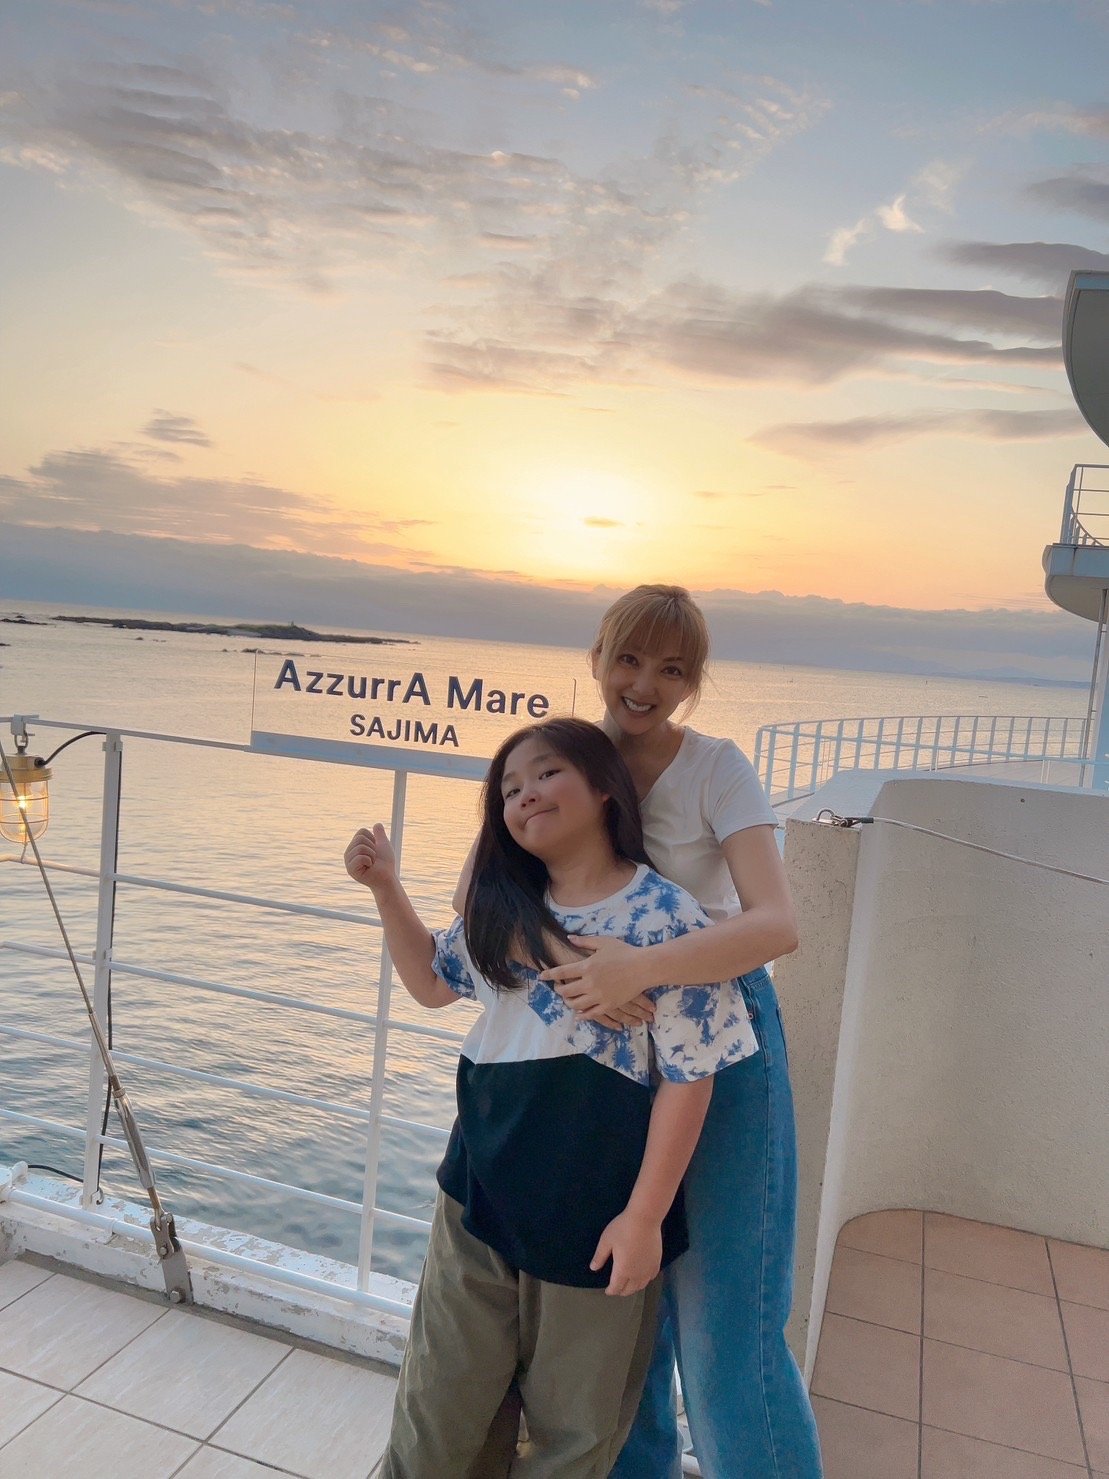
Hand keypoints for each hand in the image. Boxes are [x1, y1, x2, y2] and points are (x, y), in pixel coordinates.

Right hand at [344, 824, 396, 889]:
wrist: (388, 878)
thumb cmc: (385, 863)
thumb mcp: (383, 845)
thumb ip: (379, 834)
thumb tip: (377, 824)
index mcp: (354, 846)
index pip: (361, 831)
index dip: (373, 839)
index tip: (375, 850)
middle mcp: (348, 853)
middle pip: (359, 838)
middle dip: (372, 847)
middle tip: (373, 858)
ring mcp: (348, 862)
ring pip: (360, 847)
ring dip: (372, 855)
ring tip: (371, 863)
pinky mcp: (351, 870)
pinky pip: (360, 857)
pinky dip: (369, 861)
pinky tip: (369, 868)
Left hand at [539, 937, 654, 1024]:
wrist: (643, 967)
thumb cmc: (624, 952)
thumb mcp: (603, 942)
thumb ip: (585, 941)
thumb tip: (569, 938)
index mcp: (586, 966)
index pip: (562, 972)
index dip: (549, 974)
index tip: (542, 976)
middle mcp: (589, 983)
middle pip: (566, 991)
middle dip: (558, 990)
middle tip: (557, 989)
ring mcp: (598, 996)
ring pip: (576, 1004)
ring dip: (568, 1003)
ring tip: (567, 1000)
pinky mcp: (608, 1004)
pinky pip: (591, 1014)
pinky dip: (582, 1015)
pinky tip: (578, 1014)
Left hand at [590, 1210, 662, 1295]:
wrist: (645, 1218)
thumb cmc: (623, 1228)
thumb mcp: (606, 1241)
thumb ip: (600, 1256)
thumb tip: (593, 1268)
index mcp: (622, 1271)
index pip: (616, 1288)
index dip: (611, 1291)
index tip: (607, 1290)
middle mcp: (636, 1274)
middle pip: (629, 1290)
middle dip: (621, 1291)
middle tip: (617, 1289)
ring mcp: (648, 1269)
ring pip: (641, 1286)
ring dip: (633, 1288)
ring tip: (628, 1285)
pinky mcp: (657, 1262)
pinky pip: (651, 1277)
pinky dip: (645, 1280)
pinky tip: (643, 1276)